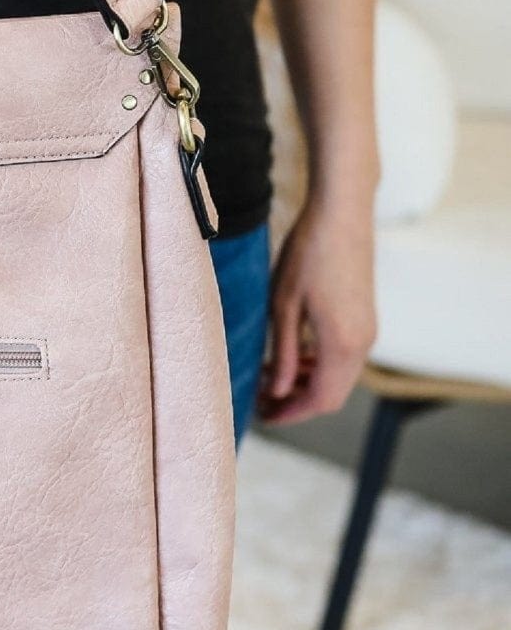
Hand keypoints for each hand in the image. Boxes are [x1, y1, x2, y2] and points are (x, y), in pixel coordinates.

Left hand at [258, 195, 375, 424]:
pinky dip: (319, 364)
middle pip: (332, 395)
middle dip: (297, 402)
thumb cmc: (308, 253)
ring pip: (339, 376)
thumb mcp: (283, 306)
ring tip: (269, 376)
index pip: (320, 400)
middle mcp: (362, 342)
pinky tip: (291, 355)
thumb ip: (283, 353)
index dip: (291, 413)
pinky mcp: (365, 317)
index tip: (263, 415)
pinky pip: (344, 356)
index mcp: (342, 343)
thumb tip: (278, 391)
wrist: (342, 214)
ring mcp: (368, 329)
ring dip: (307, 383)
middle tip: (261, 398)